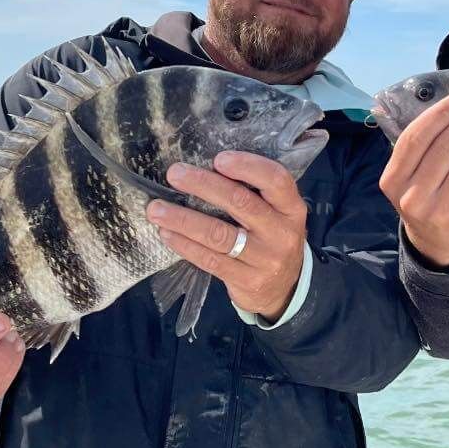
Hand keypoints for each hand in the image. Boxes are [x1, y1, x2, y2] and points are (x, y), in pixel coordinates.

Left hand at [146, 154, 307, 322]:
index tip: (218, 159)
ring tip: (156, 209)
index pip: (276, 180)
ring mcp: (265, 259)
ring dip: (183, 219)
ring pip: (219, 235)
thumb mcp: (278, 214)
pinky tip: (167, 233)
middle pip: (241, 203)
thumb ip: (255, 193)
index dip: (247, 166)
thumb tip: (205, 167)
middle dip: (203, 185)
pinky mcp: (246, 280)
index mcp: (292, 209)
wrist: (285, 288)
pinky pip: (210, 260)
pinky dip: (185, 244)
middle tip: (175, 174)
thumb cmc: (272, 238)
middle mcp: (282, 233)